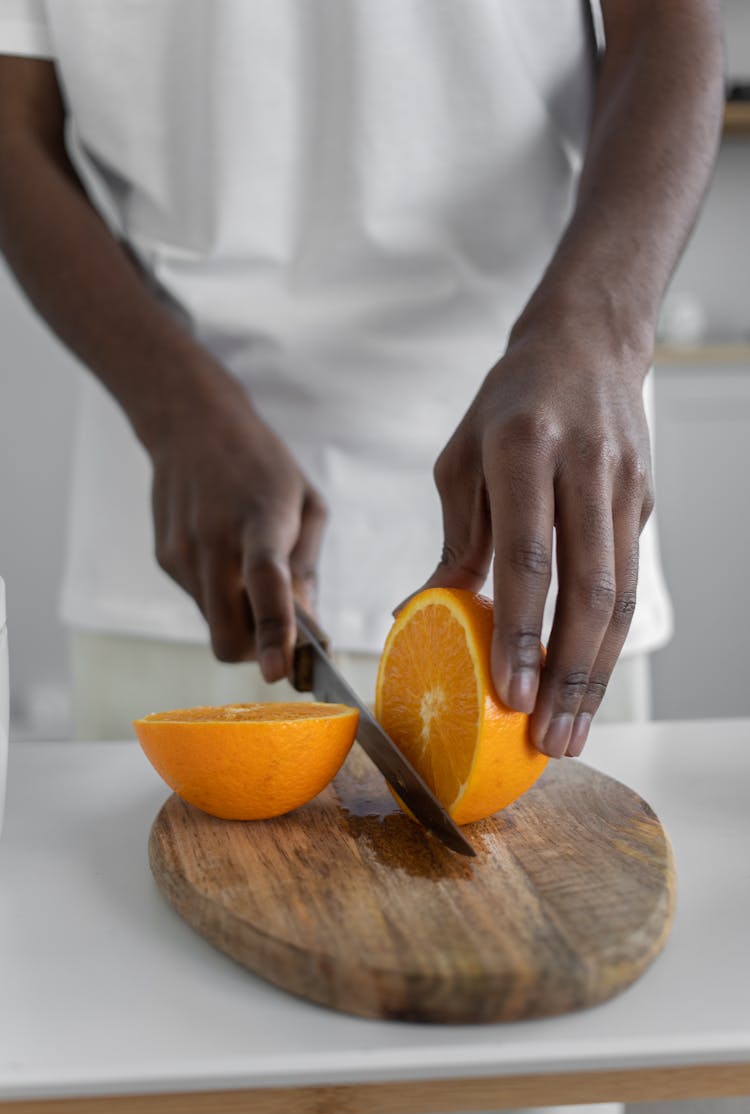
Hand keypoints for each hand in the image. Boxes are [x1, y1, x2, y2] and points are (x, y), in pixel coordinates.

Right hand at [147, 377, 325, 680]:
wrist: (191, 422)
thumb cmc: (261, 464)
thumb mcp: (305, 503)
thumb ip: (306, 567)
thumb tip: (306, 626)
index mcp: (260, 521)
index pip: (265, 584)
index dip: (273, 632)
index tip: (278, 672)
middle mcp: (214, 540)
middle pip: (227, 634)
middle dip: (255, 650)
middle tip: (276, 630)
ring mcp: (182, 552)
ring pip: (213, 625)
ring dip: (238, 619)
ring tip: (249, 570)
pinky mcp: (164, 558)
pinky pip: (200, 602)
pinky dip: (219, 596)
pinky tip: (224, 554)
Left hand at [419, 326, 653, 757]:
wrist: (587, 347)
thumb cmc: (509, 406)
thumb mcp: (463, 459)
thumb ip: (456, 539)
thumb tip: (423, 614)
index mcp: (524, 449)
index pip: (529, 556)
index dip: (520, 631)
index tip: (507, 692)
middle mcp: (583, 468)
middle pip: (587, 590)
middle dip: (568, 674)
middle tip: (547, 737)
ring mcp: (624, 486)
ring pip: (619, 597)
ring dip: (596, 673)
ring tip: (569, 730)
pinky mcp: (644, 503)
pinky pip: (628, 584)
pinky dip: (608, 642)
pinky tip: (585, 683)